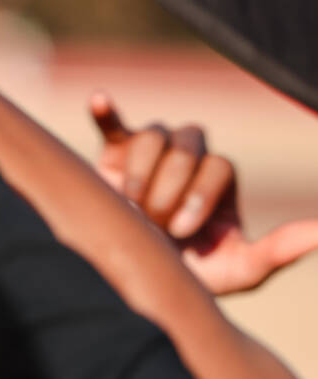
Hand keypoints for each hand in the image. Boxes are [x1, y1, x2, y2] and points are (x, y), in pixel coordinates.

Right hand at [91, 94, 317, 294]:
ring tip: (130, 204)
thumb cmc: (191, 276)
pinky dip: (106, 112)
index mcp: (221, 181)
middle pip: (190, 142)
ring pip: (154, 135)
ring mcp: (151, 153)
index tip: (179, 233)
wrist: (134, 279)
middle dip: (171, 185)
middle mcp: (190, 157)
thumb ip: (279, 250)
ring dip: (142, 170)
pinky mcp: (114, 154)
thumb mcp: (238, 270)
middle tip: (154, 222)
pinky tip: (99, 99)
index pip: (219, 165)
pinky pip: (112, 126)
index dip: (199, 194)